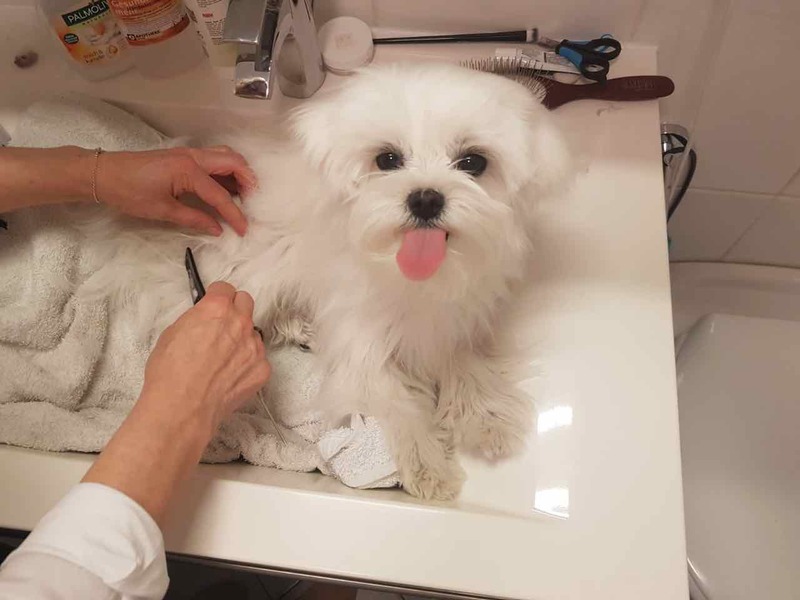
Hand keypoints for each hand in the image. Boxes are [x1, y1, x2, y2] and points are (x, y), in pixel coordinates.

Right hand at [82, 282, 269, 525]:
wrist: (182, 408)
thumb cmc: (169, 372)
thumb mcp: (172, 333)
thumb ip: (196, 320)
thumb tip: (205, 320)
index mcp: (217, 309)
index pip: (225, 289)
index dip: (217, 297)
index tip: (213, 305)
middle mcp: (241, 323)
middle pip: (246, 303)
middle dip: (234, 310)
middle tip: (222, 325)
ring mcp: (255, 347)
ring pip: (253, 333)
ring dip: (242, 339)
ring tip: (223, 359)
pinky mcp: (262, 369)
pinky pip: (257, 358)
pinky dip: (247, 364)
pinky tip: (230, 376)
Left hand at [95, 146, 256, 235]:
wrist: (103, 174)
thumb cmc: (129, 193)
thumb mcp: (162, 210)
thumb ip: (193, 218)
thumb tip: (217, 228)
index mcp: (188, 171)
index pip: (221, 195)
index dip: (235, 214)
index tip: (245, 230)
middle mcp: (193, 157)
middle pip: (233, 162)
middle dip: (248, 181)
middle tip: (254, 202)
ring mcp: (188, 154)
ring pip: (225, 155)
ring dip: (239, 172)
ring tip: (244, 193)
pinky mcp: (183, 156)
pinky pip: (214, 158)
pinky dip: (226, 170)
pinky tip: (226, 187)